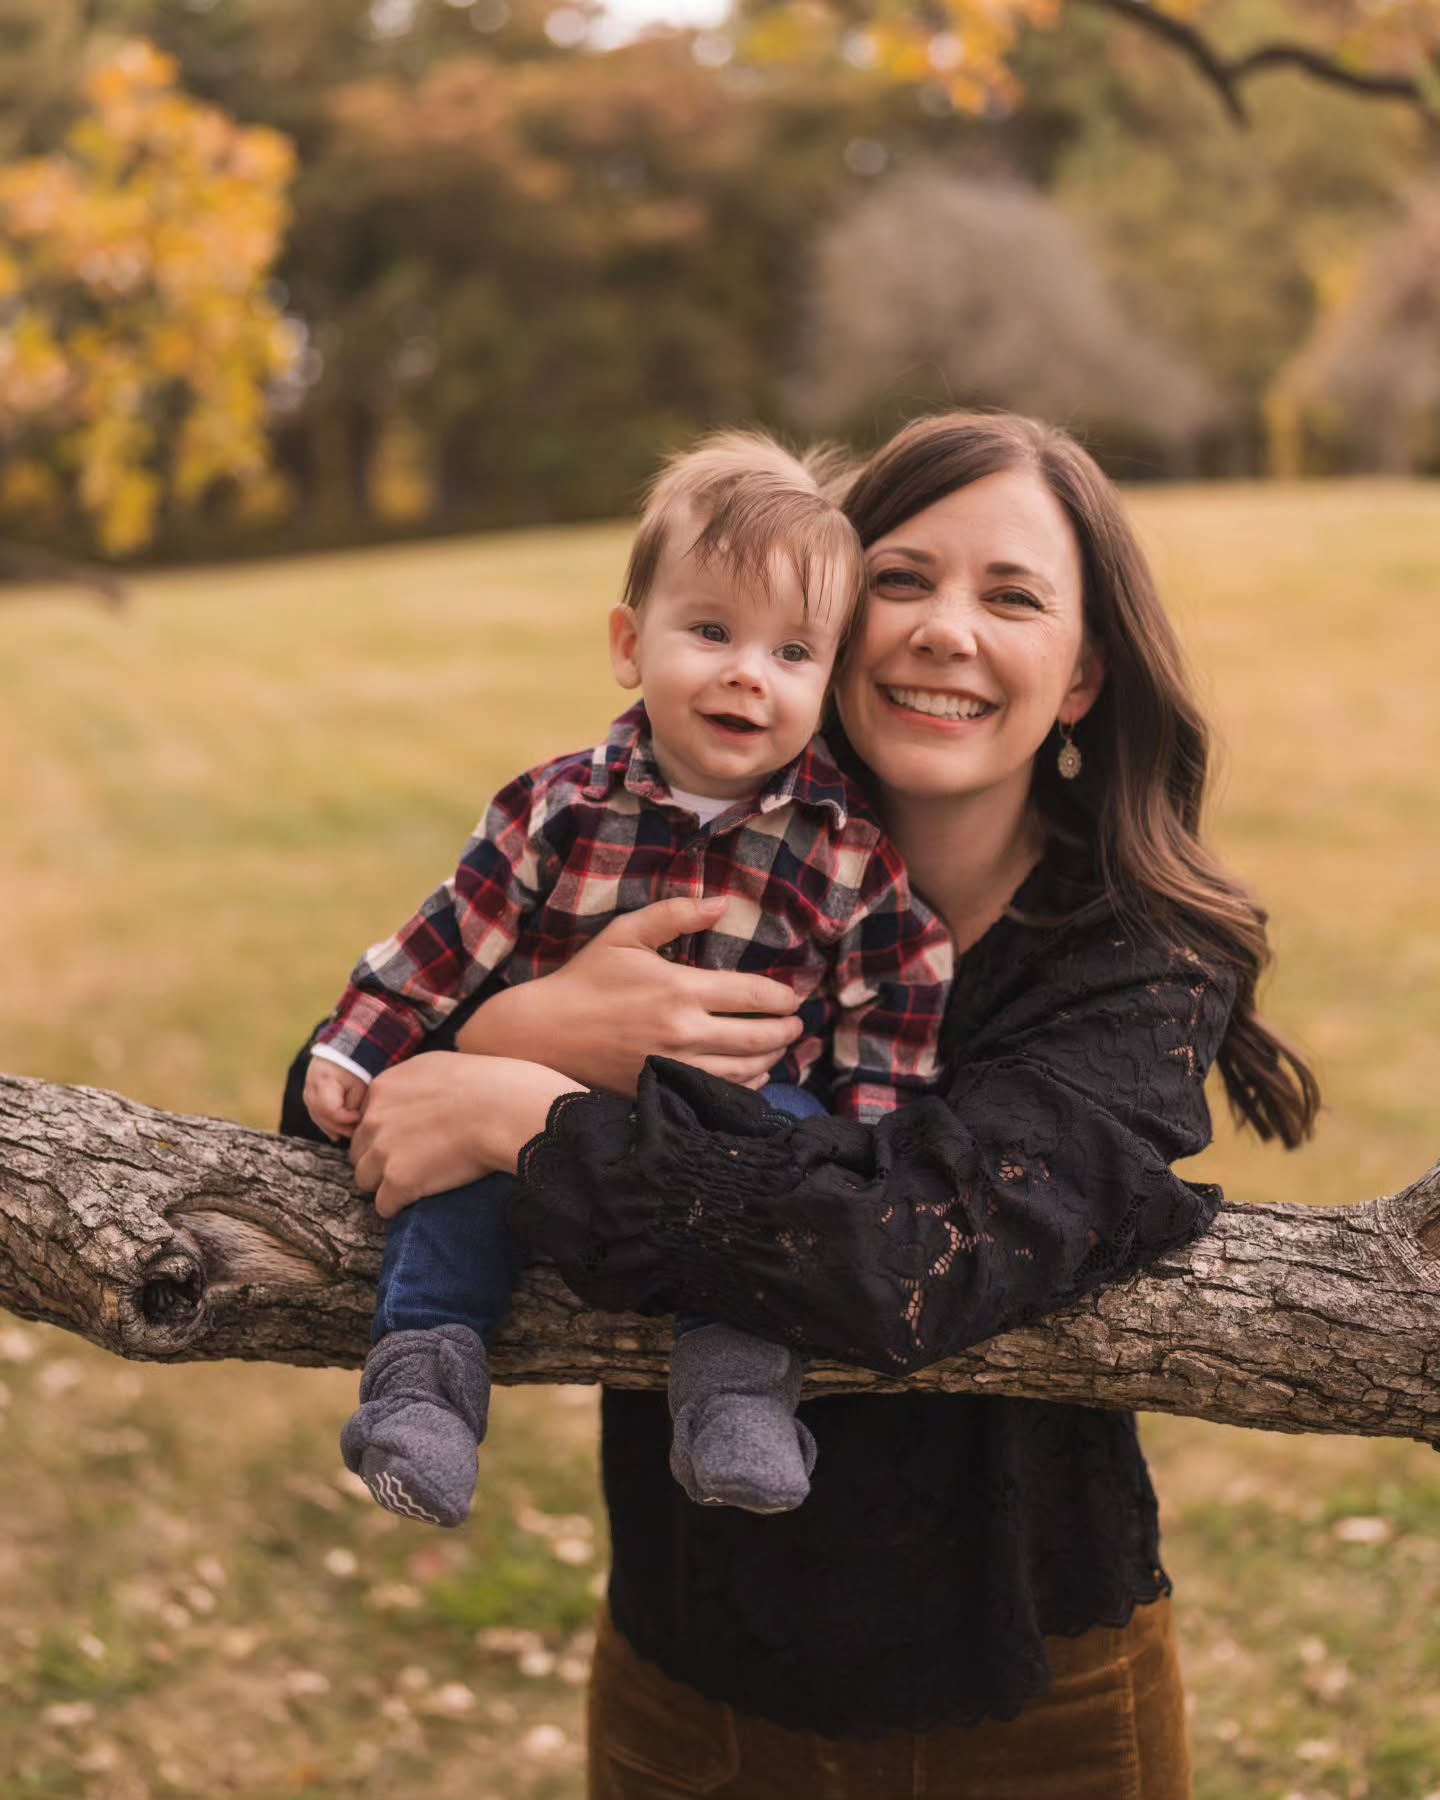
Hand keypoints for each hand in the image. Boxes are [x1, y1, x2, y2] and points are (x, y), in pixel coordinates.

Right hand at [304, 1056, 366, 1141]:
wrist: (341, 1051)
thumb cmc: (355, 1068)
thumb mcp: (359, 1084)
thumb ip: (355, 1105)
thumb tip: (353, 1126)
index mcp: (324, 1081)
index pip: (330, 1109)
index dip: (345, 1118)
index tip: (359, 1117)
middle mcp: (311, 1087)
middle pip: (321, 1115)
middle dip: (339, 1126)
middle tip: (355, 1131)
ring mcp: (307, 1092)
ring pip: (317, 1116)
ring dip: (332, 1128)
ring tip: (348, 1134)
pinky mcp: (309, 1096)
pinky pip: (315, 1114)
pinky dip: (326, 1124)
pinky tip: (336, 1134)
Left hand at [349, 1053, 581, 1218]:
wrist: (503, 1109)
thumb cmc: (485, 1083)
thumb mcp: (437, 1065)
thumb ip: (410, 1082)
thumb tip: (411, 1096)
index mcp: (382, 1088)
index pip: (365, 1119)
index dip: (384, 1133)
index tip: (406, 1140)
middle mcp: (374, 1119)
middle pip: (360, 1151)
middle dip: (380, 1159)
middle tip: (410, 1164)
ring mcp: (383, 1151)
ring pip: (366, 1179)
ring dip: (386, 1184)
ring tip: (414, 1184)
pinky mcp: (398, 1182)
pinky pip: (385, 1206)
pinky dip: (400, 1206)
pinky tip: (419, 1200)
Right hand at [455, 895, 803, 1094]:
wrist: (543, 1034)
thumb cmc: (585, 979)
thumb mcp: (625, 934)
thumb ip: (675, 915)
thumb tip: (721, 904)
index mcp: (680, 989)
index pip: (753, 996)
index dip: (782, 997)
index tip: (793, 996)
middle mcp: (684, 1032)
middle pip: (758, 1037)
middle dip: (785, 1031)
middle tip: (796, 1025)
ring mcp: (674, 1066)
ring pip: (744, 1069)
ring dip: (771, 1059)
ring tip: (780, 1048)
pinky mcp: (663, 1089)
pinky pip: (718, 1092)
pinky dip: (745, 1085)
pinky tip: (753, 1074)